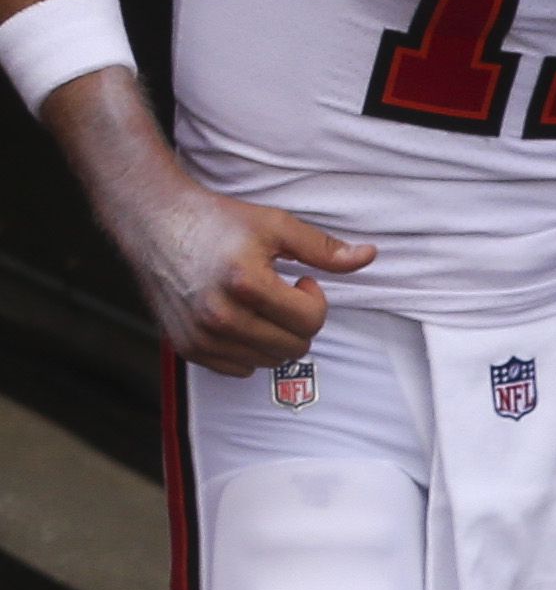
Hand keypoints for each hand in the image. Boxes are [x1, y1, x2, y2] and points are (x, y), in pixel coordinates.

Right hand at [46, 67, 369, 373]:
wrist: (153, 222)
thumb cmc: (217, 220)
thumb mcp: (275, 225)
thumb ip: (323, 249)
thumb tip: (369, 256)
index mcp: (245, 284)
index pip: (311, 321)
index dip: (315, 300)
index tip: (300, 280)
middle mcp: (219, 316)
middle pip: (294, 347)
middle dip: (299, 321)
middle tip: (282, 292)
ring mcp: (200, 336)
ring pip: (269, 362)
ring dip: (275, 337)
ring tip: (258, 303)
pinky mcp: (186, 347)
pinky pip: (239, 369)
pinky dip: (248, 350)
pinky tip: (238, 318)